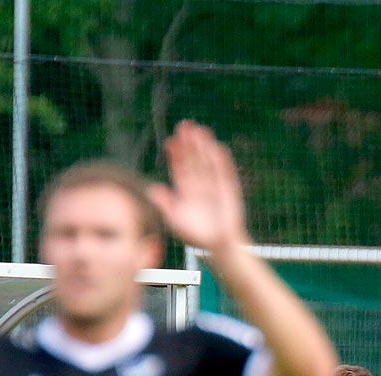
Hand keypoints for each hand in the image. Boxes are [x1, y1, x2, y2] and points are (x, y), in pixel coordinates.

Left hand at [147, 121, 250, 255]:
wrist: (221, 245)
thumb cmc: (197, 235)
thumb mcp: (177, 220)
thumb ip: (166, 205)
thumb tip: (152, 189)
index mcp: (185, 190)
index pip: (179, 168)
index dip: (175, 155)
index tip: (171, 142)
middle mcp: (199, 184)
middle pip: (193, 160)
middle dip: (189, 144)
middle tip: (184, 126)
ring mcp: (214, 184)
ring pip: (207, 162)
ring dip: (204, 147)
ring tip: (200, 131)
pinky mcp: (229, 188)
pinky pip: (224, 172)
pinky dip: (221, 161)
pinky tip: (216, 148)